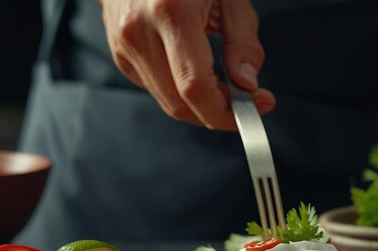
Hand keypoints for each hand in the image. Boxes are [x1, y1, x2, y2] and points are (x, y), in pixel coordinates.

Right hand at [99, 0, 275, 129]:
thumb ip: (242, 40)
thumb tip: (248, 84)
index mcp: (170, 11)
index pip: (195, 86)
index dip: (227, 110)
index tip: (257, 107)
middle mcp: (139, 31)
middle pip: (180, 103)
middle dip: (217, 114)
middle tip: (245, 104)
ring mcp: (124, 44)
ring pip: (168, 101)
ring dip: (200, 105)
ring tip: (223, 85)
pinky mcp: (120, 54)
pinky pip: (157, 88)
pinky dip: (181, 91)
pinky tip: (195, 69)